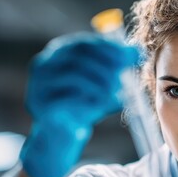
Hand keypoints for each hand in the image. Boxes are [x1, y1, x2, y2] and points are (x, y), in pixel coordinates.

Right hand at [20, 32, 138, 176]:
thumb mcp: (105, 83)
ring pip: (74, 76)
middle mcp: (45, 63)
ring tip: (115, 95)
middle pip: (79, 56)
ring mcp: (39, 83)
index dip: (110, 49)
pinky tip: (101, 107)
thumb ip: (118, 67)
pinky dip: (88, 102)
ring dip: (100, 85)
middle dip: (107, 66)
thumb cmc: (86, 104)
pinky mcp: (40, 104)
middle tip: (125, 77)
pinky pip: (67, 99)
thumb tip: (138, 50)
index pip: (86, 43)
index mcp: (60, 52)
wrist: (64, 133)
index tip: (132, 56)